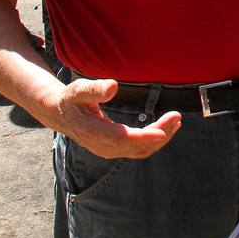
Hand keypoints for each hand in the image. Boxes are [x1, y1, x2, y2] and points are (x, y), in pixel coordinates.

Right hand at [44, 77, 180, 158]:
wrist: (61, 114)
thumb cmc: (72, 99)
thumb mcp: (78, 90)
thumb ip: (95, 89)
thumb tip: (114, 86)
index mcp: (94, 131)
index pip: (121, 138)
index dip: (142, 137)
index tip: (161, 133)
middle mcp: (103, 146)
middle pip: (136, 146)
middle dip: (159, 133)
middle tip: (176, 116)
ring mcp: (109, 150)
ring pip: (140, 150)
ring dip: (160, 138)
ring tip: (176, 121)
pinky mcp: (115, 149)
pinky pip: (138, 149)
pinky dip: (154, 141)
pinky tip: (166, 130)